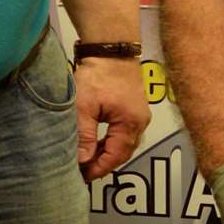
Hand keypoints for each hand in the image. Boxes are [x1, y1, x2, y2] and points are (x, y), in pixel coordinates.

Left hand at [73, 56, 150, 179]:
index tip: (83, 176)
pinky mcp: (133, 106)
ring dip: (107, 152)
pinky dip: (110, 140)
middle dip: (104, 163)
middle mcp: (140, 121)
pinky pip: (123, 131)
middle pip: (123, 151)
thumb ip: (85, 135)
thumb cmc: (98, 75)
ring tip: (88, 158)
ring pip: (123, 142)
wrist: (110, 46)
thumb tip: (84, 161)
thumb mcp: (85, 106)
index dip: (99, 168)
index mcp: (131, 123)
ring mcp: (139, 113)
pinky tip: (97, 141)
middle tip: (84, 171)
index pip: (116, 156)